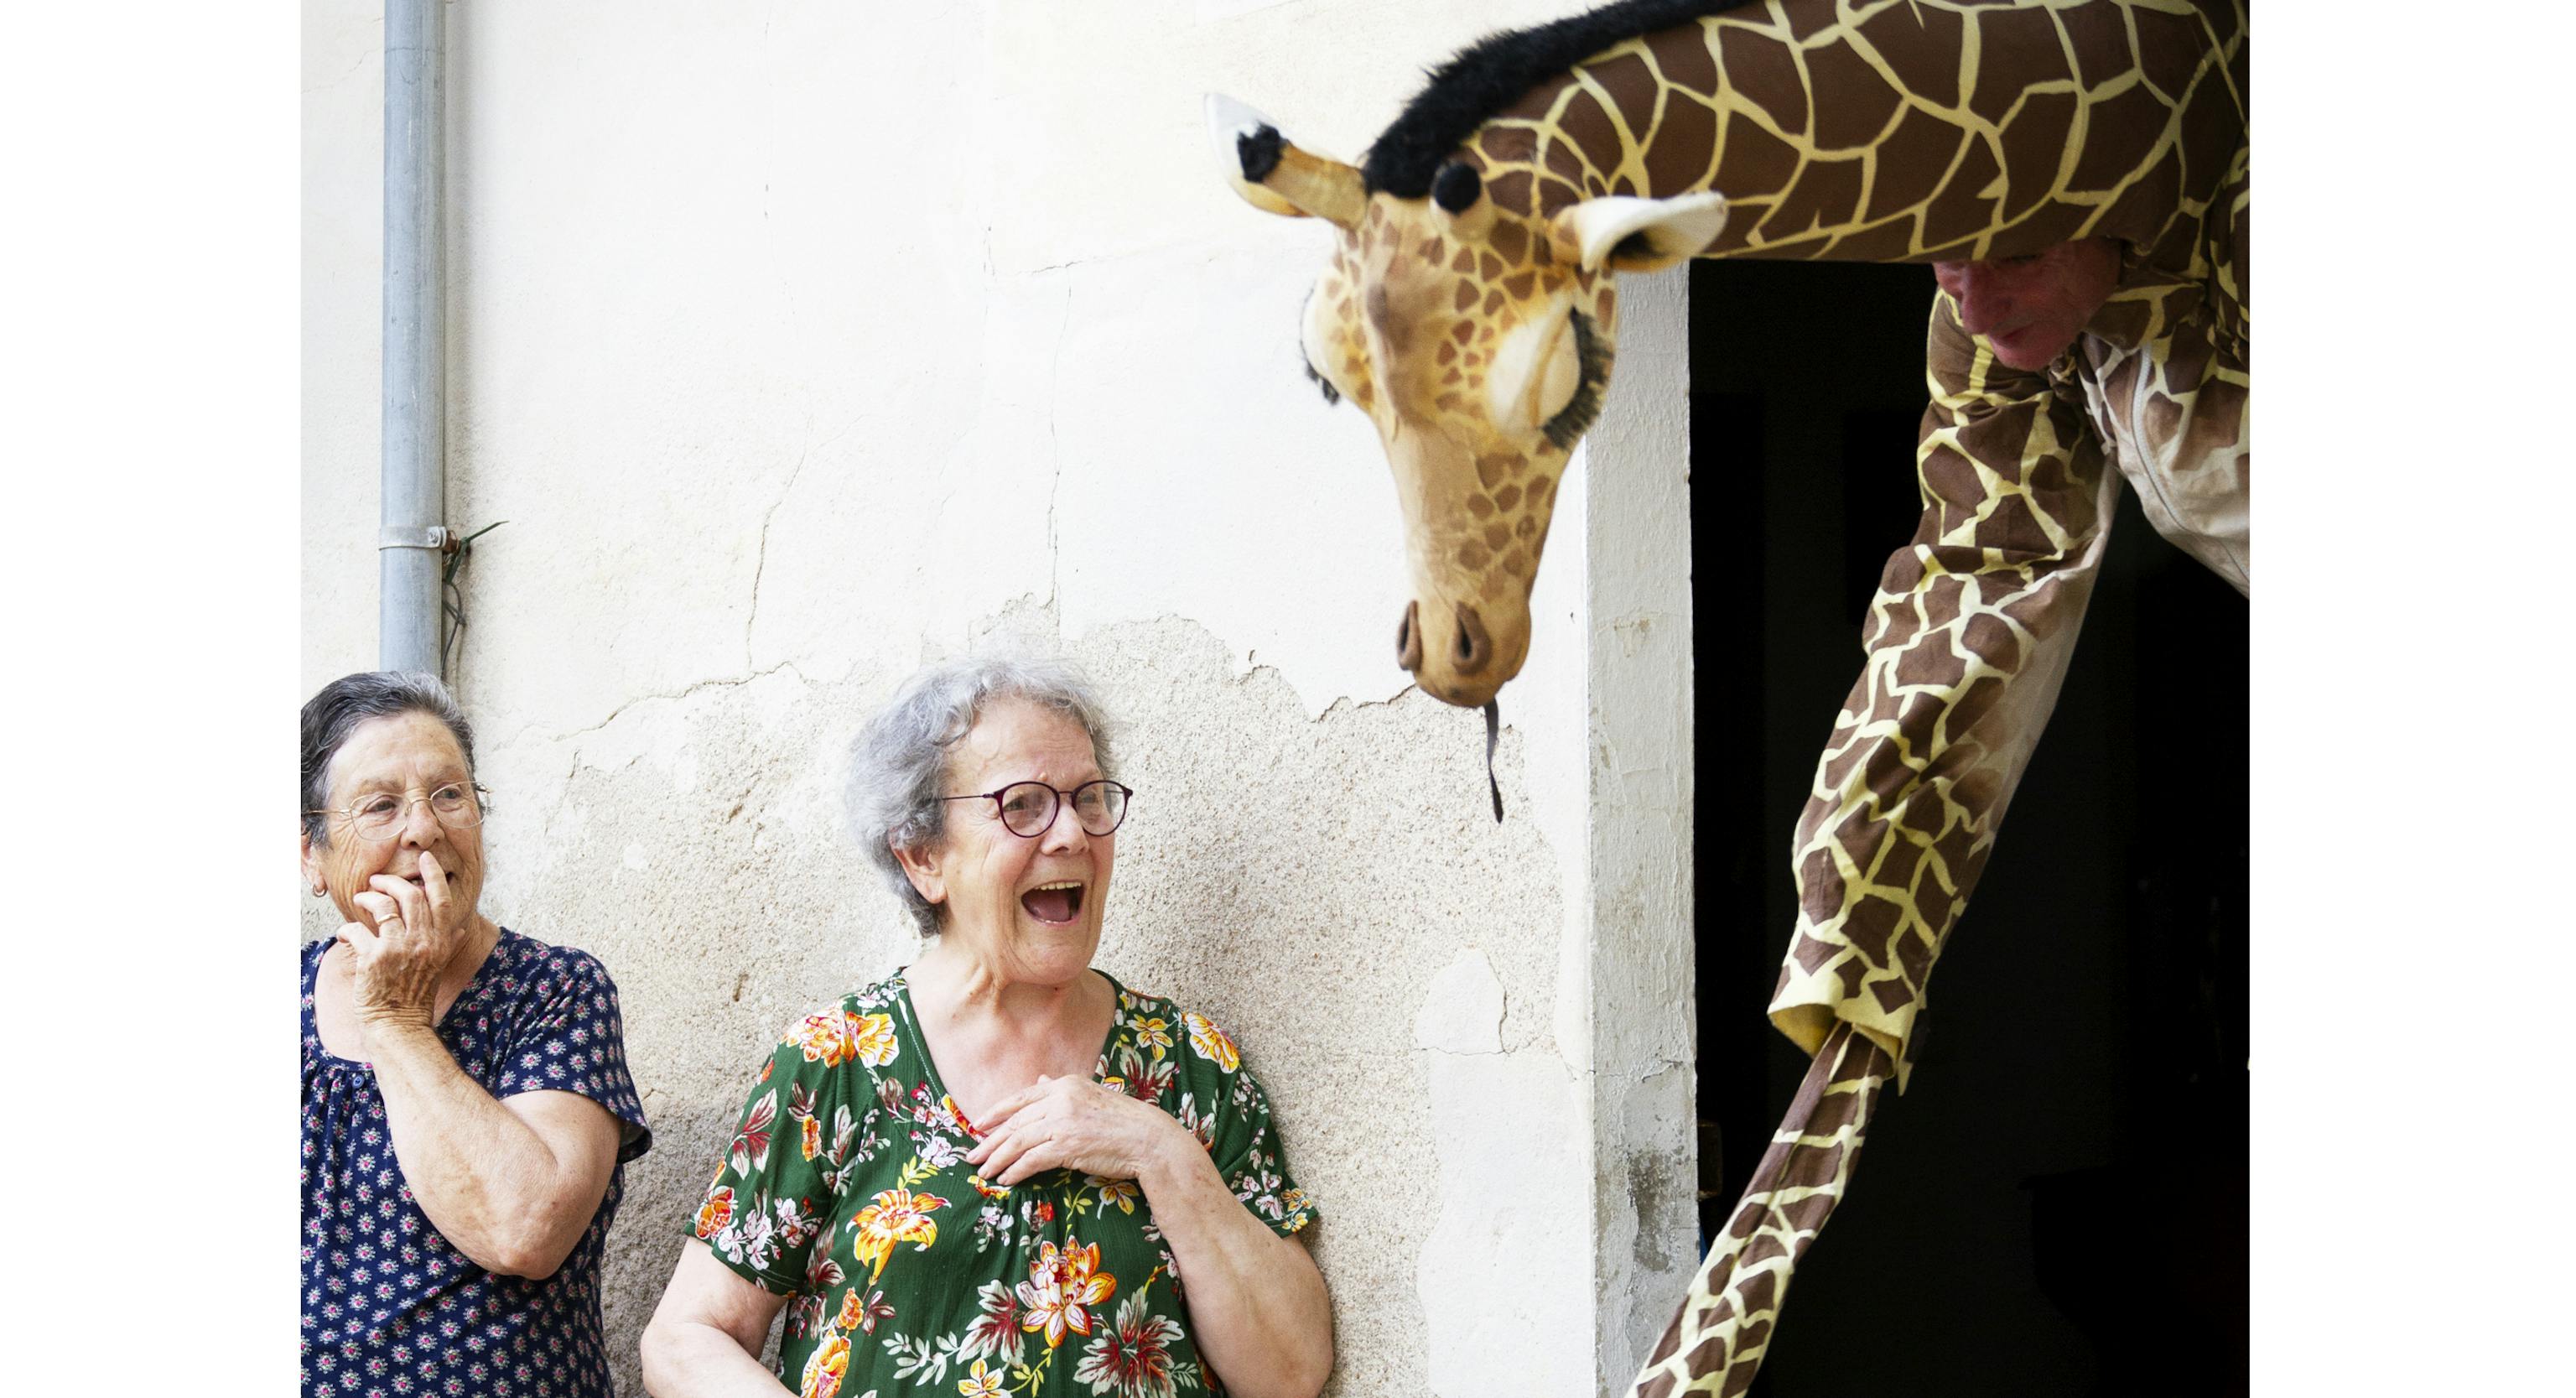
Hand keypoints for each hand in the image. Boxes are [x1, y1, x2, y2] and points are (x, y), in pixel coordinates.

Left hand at [337, 850, 469, 1035]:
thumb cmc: (415, 999)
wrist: (398, 1026)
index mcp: (441, 942)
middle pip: (410, 896)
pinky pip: (356, 930)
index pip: (442, 899)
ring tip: (360, 900)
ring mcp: (399, 949)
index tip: (425, 859)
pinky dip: (346, 930)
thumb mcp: (438, 968)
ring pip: (383, 907)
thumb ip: (448, 944)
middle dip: (391, 883)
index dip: (433, 875)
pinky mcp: (374, 958)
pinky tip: (344, 935)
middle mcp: (423, 942)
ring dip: (367, 899)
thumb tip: (460, 929)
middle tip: (377, 882)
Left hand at [965, 1075, 1190, 1187]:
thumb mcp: (1089, 1095)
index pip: (1021, 1097)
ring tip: (984, 1172)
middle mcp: (1060, 1099)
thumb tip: (1039, 1078)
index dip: (996, 1112)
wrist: (1147, 1138)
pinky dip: (1015, 1170)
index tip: (978, 1125)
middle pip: (1015, 1122)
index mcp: (1064, 1084)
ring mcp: (1063, 1122)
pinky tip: (1006, 1179)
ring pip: (1018, 1141)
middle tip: (973, 1156)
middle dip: (990, 1141)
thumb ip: (1061, 1089)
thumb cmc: (1121, 1120)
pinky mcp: (1067, 1145)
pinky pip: (1032, 1159)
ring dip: (997, 1159)